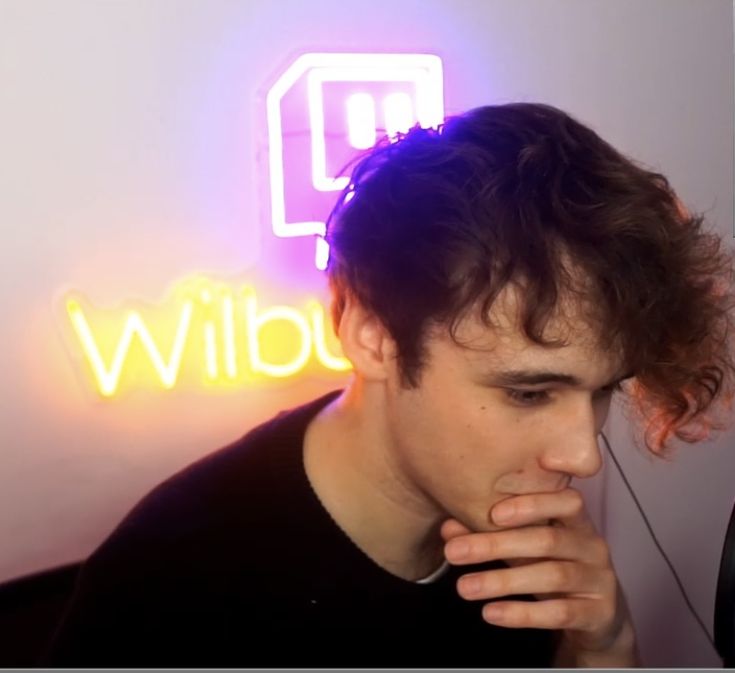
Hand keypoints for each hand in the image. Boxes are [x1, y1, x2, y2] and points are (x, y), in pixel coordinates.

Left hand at [441, 488, 638, 665]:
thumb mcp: (527, 549)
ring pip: (551, 576)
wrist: (599, 617)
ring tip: (464, 587)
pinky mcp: (599, 615)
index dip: (530, 504)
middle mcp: (592, 546)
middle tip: (453, 552)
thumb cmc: (555, 568)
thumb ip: (492, 533)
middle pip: (546, 540)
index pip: (565, 501)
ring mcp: (599, 581)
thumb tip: (447, 528)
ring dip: (502, 581)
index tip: (493, 513)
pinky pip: (560, 612)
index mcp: (577, 522)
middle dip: (496, 545)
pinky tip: (491, 613)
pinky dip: (523, 613)